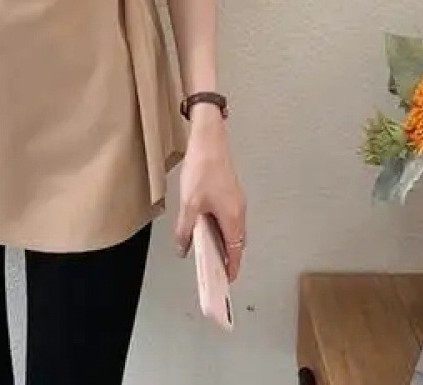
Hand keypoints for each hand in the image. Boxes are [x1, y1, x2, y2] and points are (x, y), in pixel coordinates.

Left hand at [174, 104, 246, 281]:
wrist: (209, 141)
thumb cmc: (203, 169)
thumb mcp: (189, 203)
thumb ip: (186, 229)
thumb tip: (183, 248)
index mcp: (233, 218)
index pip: (235, 252)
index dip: (231, 268)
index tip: (225, 280)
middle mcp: (239, 211)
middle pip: (236, 242)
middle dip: (226, 257)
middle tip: (213, 269)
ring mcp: (237, 201)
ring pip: (233, 229)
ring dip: (223, 241)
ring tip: (207, 250)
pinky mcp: (231, 192)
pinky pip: (229, 217)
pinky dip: (221, 227)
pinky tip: (205, 225)